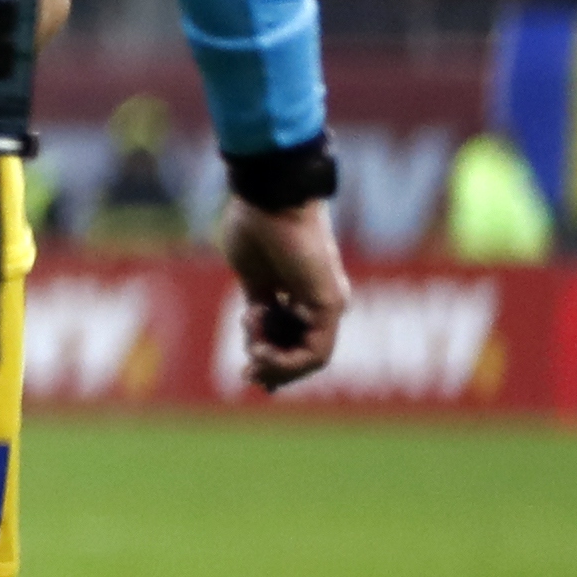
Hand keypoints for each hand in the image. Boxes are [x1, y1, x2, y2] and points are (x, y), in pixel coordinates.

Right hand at [219, 196, 348, 391]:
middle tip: (246, 376)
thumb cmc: (257, 226)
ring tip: (253, 349)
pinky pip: (315, 353)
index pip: (291, 338)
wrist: (270, 201)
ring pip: (308, 358)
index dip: (269, 360)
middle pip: (301, 352)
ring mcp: (328, 303)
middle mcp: (319, 300)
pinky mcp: (330, 304)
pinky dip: (287, 361)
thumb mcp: (252, 276)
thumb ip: (257, 302)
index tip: (245, 372)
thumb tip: (253, 324)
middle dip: (273, 370)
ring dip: (275, 363)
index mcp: (300, 291)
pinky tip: (261, 350)